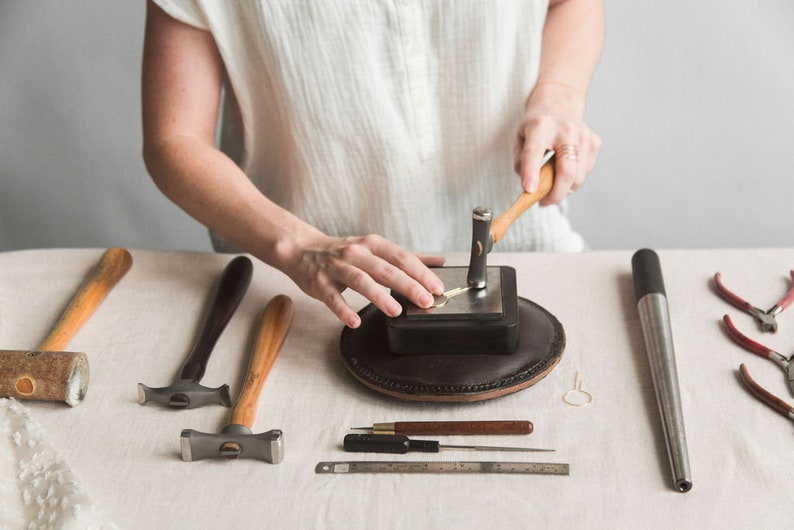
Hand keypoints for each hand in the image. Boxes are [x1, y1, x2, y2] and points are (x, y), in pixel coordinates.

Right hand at [276, 233, 444, 328]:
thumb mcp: (375, 249)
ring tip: (395, 311)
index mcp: (373, 245)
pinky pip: (333, 298)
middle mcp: (356, 254)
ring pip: (361, 281)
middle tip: (425, 301)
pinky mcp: (320, 284)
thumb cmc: (343, 252)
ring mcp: (336, 268)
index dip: (421, 272)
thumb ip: (406, 257)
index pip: (402, 257)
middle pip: (385, 269)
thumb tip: (439, 262)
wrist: (302, 250)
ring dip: (379, 296)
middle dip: (408, 285)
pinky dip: (344, 310)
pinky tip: (355, 321)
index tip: (437, 287)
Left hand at [513, 81, 600, 204]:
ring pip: (577, 177)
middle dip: (555, 194)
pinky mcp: (594, 143)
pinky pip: (585, 172)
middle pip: (566, 171)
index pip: (535, 152)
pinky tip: (564, 171)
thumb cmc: (537, 123)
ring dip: (564, 189)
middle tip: (543, 202)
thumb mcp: (520, 136)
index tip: (528, 191)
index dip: (531, 173)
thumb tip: (529, 186)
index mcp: (541, 126)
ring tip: (552, 185)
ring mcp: (583, 136)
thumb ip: (520, 161)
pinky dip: (574, 179)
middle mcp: (565, 129)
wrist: (560, 101)